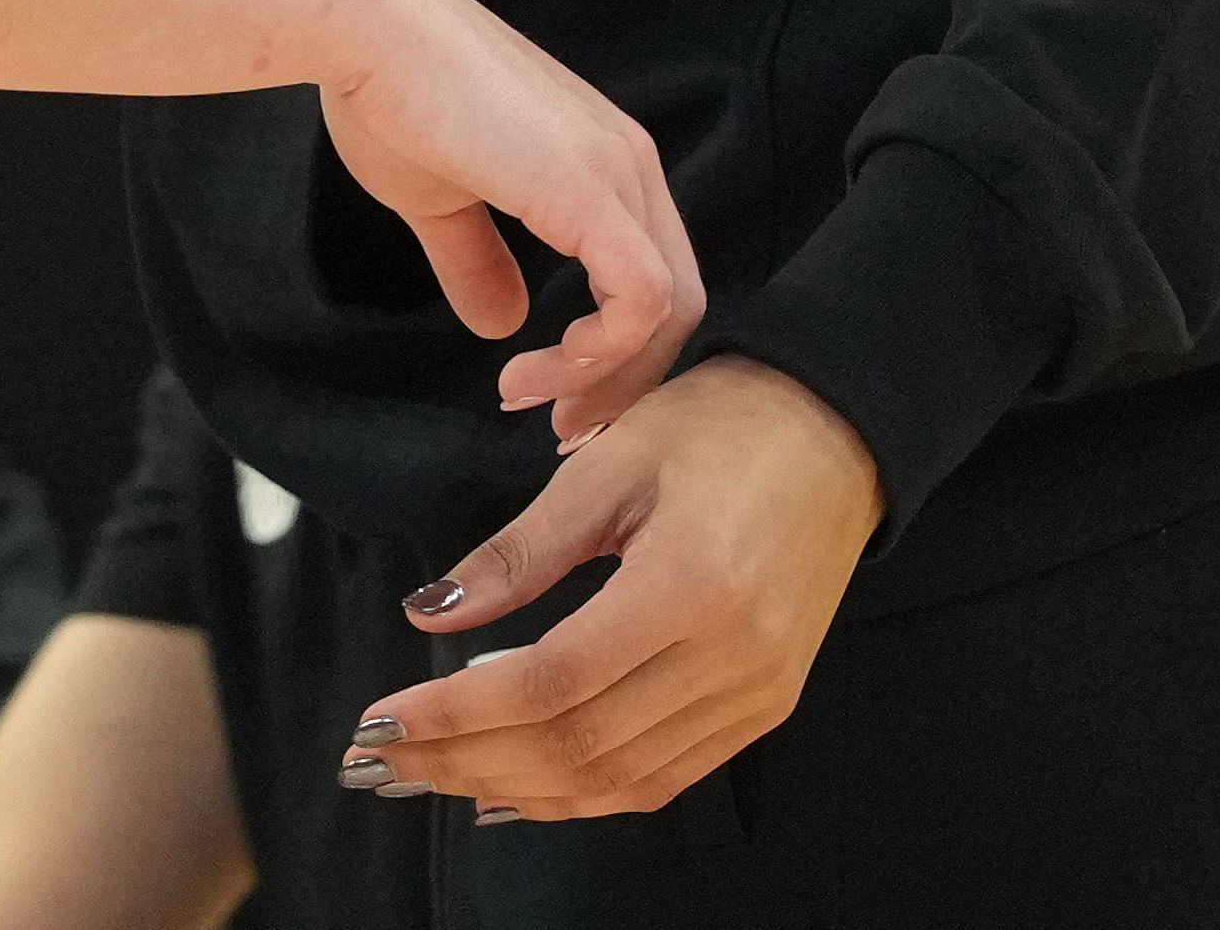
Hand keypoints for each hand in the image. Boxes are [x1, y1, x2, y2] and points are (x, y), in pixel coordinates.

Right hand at [312, 0, 702, 446]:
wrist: (365, 28)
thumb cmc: (390, 98)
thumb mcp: (439, 200)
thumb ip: (477, 260)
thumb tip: (500, 324)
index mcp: (603, 160)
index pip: (651, 276)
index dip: (614, 350)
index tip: (549, 393)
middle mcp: (629, 163)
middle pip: (677, 301)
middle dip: (622, 380)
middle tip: (561, 425)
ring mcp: (618, 172)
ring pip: (670, 308)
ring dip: (607, 374)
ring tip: (531, 398)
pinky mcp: (592, 189)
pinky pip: (643, 299)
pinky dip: (604, 350)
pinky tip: (539, 364)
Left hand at [342, 357, 875, 821]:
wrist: (840, 431)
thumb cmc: (721, 425)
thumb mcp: (608, 465)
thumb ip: (518, 551)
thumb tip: (429, 614)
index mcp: (691, 585)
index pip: (552, 682)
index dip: (457, 712)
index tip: (378, 721)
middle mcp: (732, 659)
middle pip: (579, 745)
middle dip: (466, 762)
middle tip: (380, 761)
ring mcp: (758, 695)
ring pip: (618, 779)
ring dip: (515, 788)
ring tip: (432, 778)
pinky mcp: (765, 707)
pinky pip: (663, 778)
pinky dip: (584, 794)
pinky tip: (518, 789)